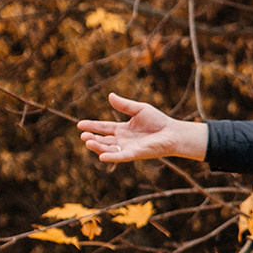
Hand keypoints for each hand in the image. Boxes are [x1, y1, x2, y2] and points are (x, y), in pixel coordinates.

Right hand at [79, 94, 208, 161]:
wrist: (173, 132)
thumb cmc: (158, 121)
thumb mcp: (139, 109)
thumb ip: (124, 105)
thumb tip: (110, 95)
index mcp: (122, 129)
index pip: (103, 128)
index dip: (92, 126)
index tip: (79, 125)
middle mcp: (123, 140)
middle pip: (103, 140)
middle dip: (92, 138)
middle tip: (83, 136)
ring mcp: (128, 147)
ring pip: (109, 149)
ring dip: (98, 147)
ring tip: (87, 142)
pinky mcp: (135, 154)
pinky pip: (121, 156)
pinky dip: (112, 157)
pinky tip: (102, 157)